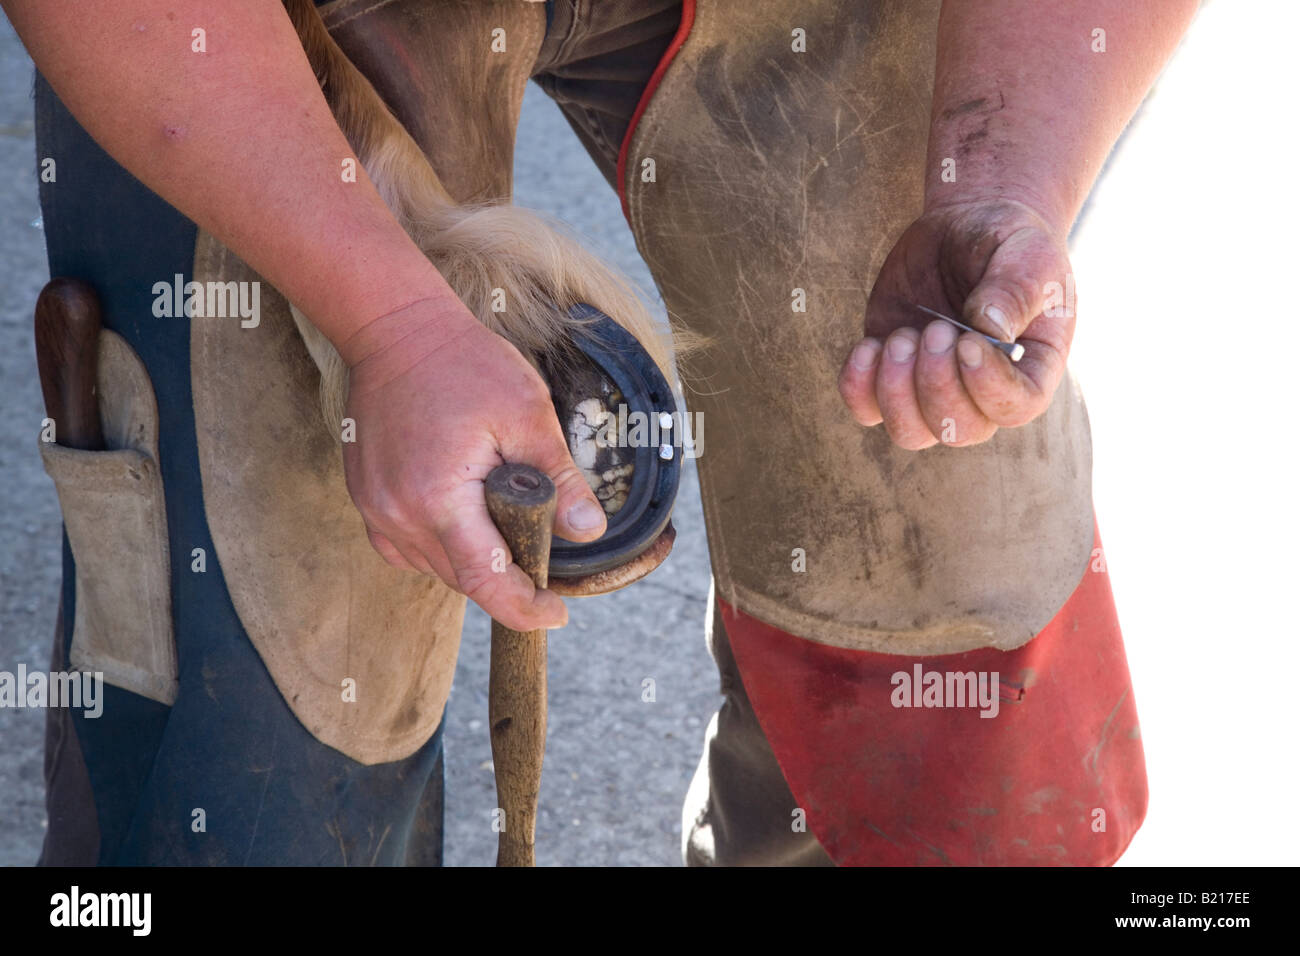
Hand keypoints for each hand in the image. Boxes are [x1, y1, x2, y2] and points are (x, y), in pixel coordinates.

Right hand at [340, 297, 607, 630]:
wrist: (396, 329)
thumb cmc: (463, 363)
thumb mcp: (528, 414)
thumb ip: (559, 479)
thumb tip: (587, 531)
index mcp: (437, 498)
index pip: (484, 581)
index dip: (523, 608)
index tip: (556, 613)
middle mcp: (396, 513)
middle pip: (462, 579)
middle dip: (508, 580)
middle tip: (546, 561)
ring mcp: (375, 508)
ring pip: (435, 567)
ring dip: (476, 562)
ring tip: (509, 532)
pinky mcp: (366, 498)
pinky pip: (409, 547)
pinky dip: (444, 547)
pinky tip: (468, 521)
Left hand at [838, 199, 1074, 448]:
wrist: (967, 227)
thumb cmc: (1009, 242)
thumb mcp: (1026, 253)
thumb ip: (1015, 290)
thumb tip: (989, 331)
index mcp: (1031, 369)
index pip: (1015, 408)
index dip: (988, 387)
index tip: (967, 341)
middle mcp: (981, 392)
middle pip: (959, 430)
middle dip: (937, 385)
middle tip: (934, 329)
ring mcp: (932, 387)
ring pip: (911, 432)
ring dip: (897, 391)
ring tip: (902, 337)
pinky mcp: (891, 374)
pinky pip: (866, 409)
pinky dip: (858, 387)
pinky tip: (869, 346)